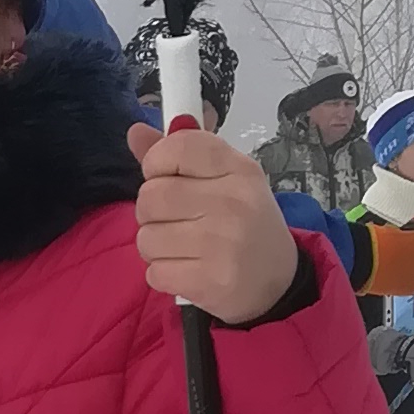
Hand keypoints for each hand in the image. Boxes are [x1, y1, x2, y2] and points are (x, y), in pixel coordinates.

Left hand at [132, 119, 308, 325]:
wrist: (277, 280)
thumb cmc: (244, 223)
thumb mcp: (224, 179)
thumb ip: (178, 154)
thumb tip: (135, 132)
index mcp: (237, 169)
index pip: (177, 147)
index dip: (157, 162)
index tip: (166, 177)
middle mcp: (231, 202)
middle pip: (151, 196)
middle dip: (151, 211)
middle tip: (175, 220)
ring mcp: (221, 244)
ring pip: (147, 238)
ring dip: (155, 246)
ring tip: (182, 248)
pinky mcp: (209, 281)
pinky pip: (154, 272)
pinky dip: (163, 274)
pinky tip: (186, 270)